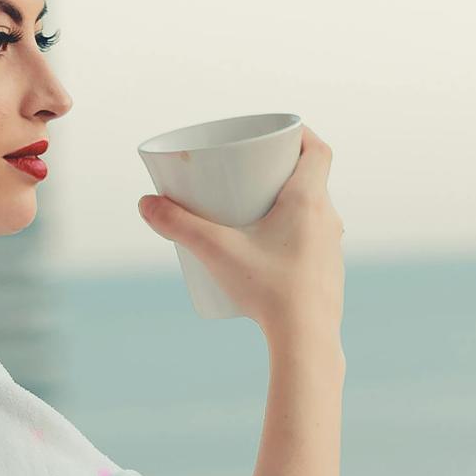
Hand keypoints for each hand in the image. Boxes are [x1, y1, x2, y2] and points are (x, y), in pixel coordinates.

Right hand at [138, 123, 345, 345]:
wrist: (307, 342)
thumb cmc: (269, 292)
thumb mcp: (216, 252)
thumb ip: (178, 225)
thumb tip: (145, 203)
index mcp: (309, 201)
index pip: (318, 150)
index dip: (300, 135)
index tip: (276, 134)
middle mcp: (328, 220)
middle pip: (312, 178)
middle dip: (280, 169)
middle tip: (249, 172)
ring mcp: (331, 249)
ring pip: (313, 211)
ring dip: (288, 202)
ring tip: (253, 210)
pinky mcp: (327, 273)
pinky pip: (312, 239)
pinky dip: (293, 232)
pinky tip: (268, 248)